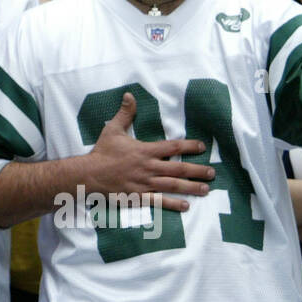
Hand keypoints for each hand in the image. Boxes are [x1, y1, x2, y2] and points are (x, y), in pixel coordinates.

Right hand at [87, 93, 213, 210]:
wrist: (88, 174)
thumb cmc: (102, 152)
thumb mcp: (113, 129)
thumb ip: (125, 114)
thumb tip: (129, 95)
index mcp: (145, 150)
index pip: (173, 147)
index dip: (190, 146)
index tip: (202, 147)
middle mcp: (148, 167)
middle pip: (178, 168)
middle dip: (197, 171)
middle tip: (212, 173)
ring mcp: (145, 183)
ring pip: (172, 185)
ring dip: (191, 187)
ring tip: (206, 189)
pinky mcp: (139, 196)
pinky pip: (159, 201)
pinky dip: (172, 204)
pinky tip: (185, 206)